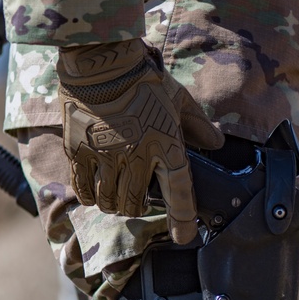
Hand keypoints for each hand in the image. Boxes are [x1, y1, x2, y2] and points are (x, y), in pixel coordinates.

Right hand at [57, 38, 223, 243]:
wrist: (102, 62)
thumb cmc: (145, 79)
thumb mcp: (179, 100)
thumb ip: (198, 126)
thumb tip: (217, 143)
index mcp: (167, 146)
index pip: (179, 193)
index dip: (183, 220)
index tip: (184, 237)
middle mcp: (138, 158)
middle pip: (136, 205)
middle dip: (138, 209)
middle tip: (139, 201)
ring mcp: (107, 158)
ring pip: (110, 201)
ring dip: (114, 205)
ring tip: (116, 198)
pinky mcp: (81, 153)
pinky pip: (84, 189)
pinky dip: (90, 196)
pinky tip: (93, 192)